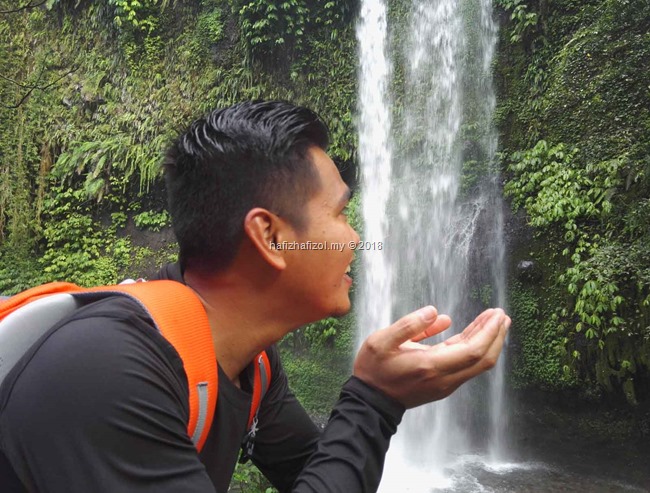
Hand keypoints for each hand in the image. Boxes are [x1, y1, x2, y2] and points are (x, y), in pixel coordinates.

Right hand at [353, 306, 509, 408]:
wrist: (371, 402)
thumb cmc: (374, 369)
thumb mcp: (381, 341)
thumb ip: (409, 325)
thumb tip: (435, 312)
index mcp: (430, 365)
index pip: (473, 351)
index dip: (488, 332)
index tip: (496, 315)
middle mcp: (443, 378)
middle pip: (483, 359)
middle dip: (496, 336)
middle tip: (501, 314)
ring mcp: (445, 383)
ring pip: (477, 364)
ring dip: (488, 341)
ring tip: (494, 320)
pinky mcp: (443, 384)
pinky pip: (466, 365)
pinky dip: (475, 347)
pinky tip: (474, 332)